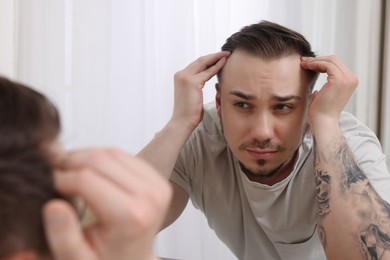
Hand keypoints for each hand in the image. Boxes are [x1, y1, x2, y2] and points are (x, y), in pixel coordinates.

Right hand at [42, 148, 171, 259]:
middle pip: (100, 160)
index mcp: (132, 217)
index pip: (86, 179)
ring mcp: (157, 185)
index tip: (48, 186)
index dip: (60, 178)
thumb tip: (54, 207)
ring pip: (111, 152)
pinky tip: (88, 170)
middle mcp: (150, 197)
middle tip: (54, 173)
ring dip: (84, 156)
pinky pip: (123, 154)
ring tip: (68, 171)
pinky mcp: (157, 178)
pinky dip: (101, 157)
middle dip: (71, 162)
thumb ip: (64, 238)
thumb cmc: (105, 259)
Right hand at [172, 51, 229, 129]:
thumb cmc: (189, 113)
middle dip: (214, 56)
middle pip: (200, 61)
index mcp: (180, 77)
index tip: (218, 57)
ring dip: (217, 57)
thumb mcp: (193, 95)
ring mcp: (185, 77)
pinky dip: (217, 66)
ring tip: (227, 55)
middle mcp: (181, 75)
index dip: (208, 60)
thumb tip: (206, 80)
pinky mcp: (192, 82)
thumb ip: (197, 86)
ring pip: (204, 63)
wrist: (182, 122)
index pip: (196, 65)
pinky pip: (208, 72)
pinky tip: (224, 62)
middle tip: (226, 53)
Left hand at [301, 55, 358, 127]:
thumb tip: (316, 77)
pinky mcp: (339, 79)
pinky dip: (315, 63)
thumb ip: (325, 85)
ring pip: (330, 60)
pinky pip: (326, 64)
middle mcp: (352, 78)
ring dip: (315, 61)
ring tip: (303, 64)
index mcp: (350, 81)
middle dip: (317, 59)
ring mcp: (347, 78)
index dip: (321, 62)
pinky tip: (307, 67)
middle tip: (303, 61)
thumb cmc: (321, 111)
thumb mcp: (325, 94)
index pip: (336, 65)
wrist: (322, 121)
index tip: (307, 63)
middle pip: (334, 60)